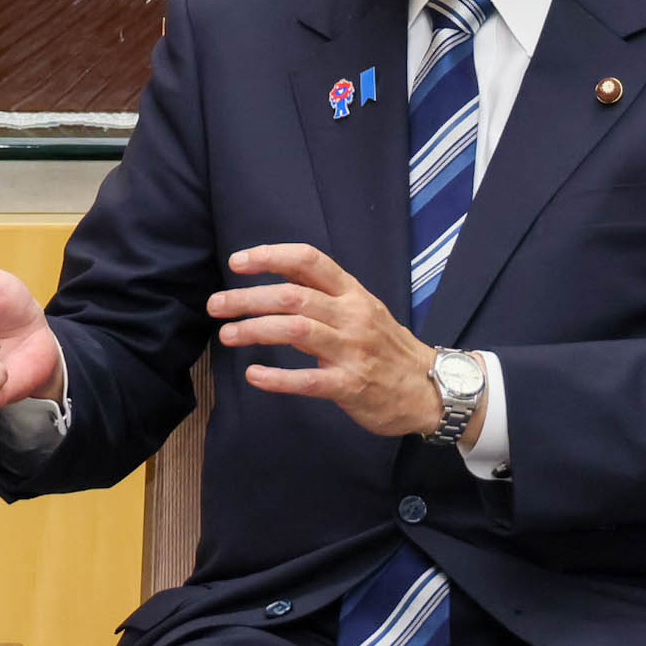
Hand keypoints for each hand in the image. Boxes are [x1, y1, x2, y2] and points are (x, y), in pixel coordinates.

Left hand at [206, 244, 468, 440]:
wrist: (431, 389)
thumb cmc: (386, 346)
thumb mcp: (361, 308)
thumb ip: (323, 292)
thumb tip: (277, 269)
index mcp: (352, 293)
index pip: (310, 260)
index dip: (271, 256)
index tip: (237, 261)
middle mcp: (352, 316)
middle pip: (292, 296)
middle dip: (247, 298)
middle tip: (215, 305)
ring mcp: (352, 351)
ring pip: (296, 331)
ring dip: (255, 330)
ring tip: (226, 335)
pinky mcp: (351, 386)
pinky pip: (308, 380)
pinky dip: (276, 377)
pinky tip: (253, 375)